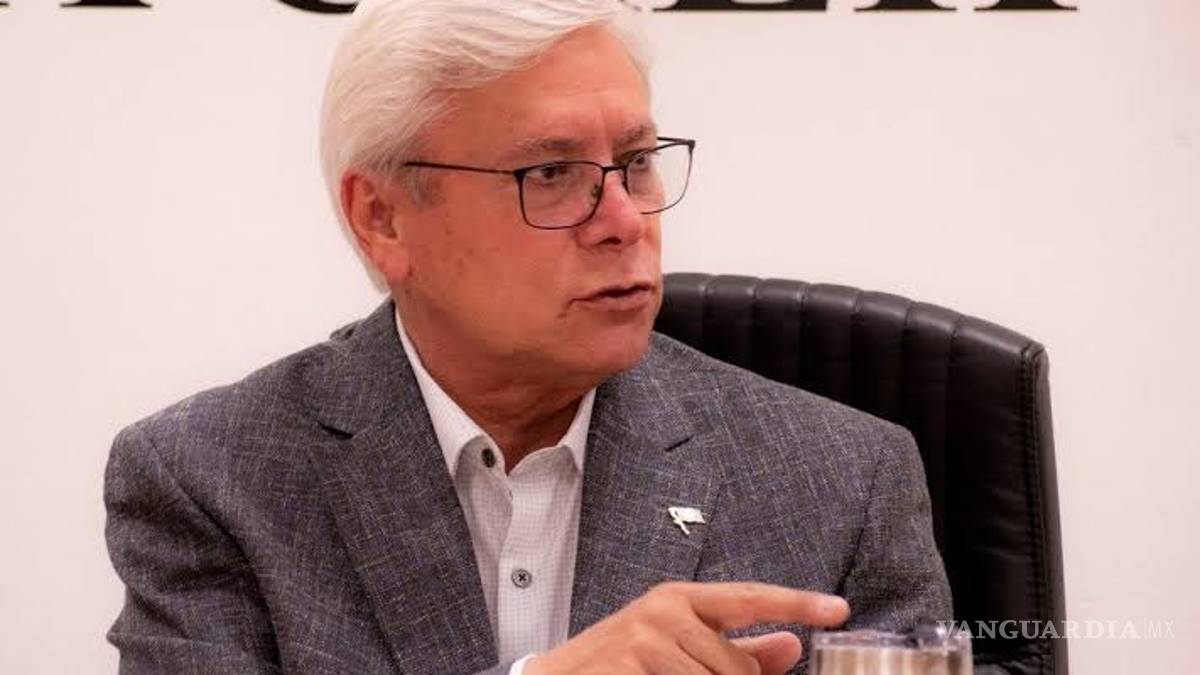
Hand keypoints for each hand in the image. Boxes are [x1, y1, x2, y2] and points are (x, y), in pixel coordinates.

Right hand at [524, 581, 849, 674]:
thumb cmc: (622, 665)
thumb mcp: (679, 649)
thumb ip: (738, 649)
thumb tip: (792, 646)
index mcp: (681, 599)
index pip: (750, 598)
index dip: (797, 602)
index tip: (838, 609)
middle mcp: (666, 610)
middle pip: (737, 665)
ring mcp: (646, 636)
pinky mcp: (632, 660)